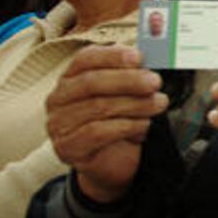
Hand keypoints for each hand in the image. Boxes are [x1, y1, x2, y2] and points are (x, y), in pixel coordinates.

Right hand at [45, 45, 167, 202]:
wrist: (112, 162)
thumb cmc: (118, 122)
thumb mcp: (125, 95)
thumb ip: (131, 75)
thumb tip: (151, 59)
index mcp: (71, 78)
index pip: (85, 59)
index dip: (112, 56)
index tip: (139, 57)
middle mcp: (59, 98)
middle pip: (92, 82)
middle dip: (128, 80)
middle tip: (155, 82)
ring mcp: (59, 124)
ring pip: (98, 107)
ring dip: (135, 104)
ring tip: (159, 103)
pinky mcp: (66, 147)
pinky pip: (97, 132)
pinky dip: (126, 126)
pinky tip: (143, 124)